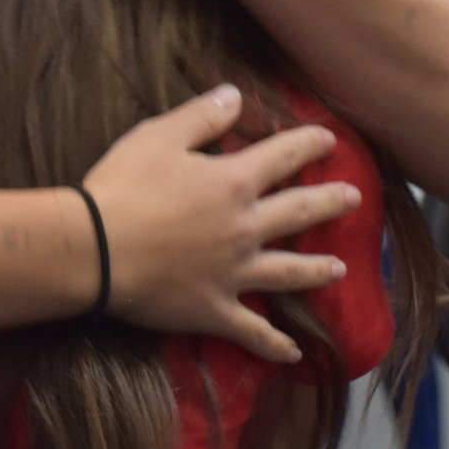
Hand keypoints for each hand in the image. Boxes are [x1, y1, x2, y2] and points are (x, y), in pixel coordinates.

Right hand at [81, 84, 356, 365]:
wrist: (94, 251)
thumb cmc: (122, 187)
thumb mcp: (158, 136)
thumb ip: (202, 115)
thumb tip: (237, 94)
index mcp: (233, 182)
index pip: (284, 157)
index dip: (309, 145)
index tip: (329, 140)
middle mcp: (244, 228)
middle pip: (299, 213)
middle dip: (329, 202)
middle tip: (354, 198)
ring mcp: (233, 273)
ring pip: (289, 272)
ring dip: (317, 270)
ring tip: (340, 269)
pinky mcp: (213, 309)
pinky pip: (252, 331)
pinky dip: (274, 345)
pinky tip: (293, 353)